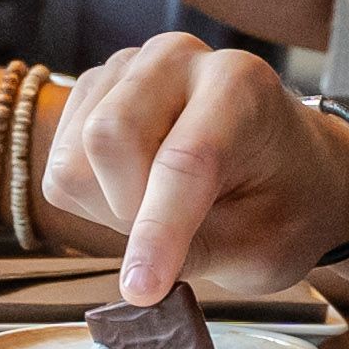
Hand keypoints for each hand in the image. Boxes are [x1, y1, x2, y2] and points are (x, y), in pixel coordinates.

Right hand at [50, 35, 348, 297]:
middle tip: (171, 239)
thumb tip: (135, 280)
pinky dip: (91, 198)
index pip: (182, 159)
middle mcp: (178, 58)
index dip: (157, 231)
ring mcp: (127, 68)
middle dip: (128, 210)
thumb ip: (200, 254)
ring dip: (108, 206)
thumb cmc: (285, 203)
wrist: (288, 169)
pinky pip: (60, 164)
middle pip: (108, 137)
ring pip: (73, 156)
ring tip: (159, 210)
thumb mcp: (264, 246)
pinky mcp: (92, 90)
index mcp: (239, 83)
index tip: (143, 290)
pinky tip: (136, 191)